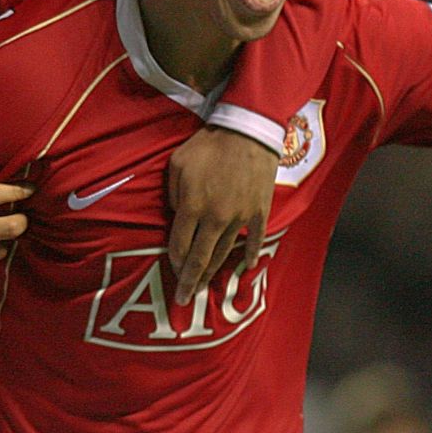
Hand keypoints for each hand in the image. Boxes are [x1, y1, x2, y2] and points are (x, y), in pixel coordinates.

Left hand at [166, 126, 278, 304]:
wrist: (248, 131)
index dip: (173, 261)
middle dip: (189, 282)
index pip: (178, 245)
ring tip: (205, 286)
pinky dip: (250, 254)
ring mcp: (240, 217)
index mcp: (192, 207)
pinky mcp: (259, 211)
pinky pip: (254, 239)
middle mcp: (216, 218)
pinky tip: (246, 267)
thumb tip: (178, 214)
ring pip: (224, 252)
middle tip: (183, 302)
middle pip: (200, 258)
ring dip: (213, 272)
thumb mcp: (177, 164)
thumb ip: (172, 194)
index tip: (171, 271)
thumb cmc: (208, 144)